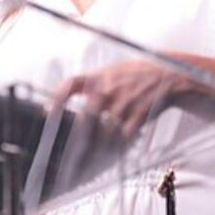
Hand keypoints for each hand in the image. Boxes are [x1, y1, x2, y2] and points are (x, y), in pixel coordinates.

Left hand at [52, 60, 187, 138]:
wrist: (166, 74)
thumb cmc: (134, 74)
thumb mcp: (110, 72)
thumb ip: (91, 85)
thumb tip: (67, 101)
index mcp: (99, 76)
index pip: (71, 83)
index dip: (57, 97)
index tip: (48, 111)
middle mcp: (109, 88)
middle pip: (86, 115)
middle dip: (82, 130)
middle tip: (77, 142)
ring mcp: (124, 102)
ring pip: (105, 129)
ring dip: (103, 138)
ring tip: (104, 141)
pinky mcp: (138, 113)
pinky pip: (123, 134)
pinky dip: (121, 138)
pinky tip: (123, 135)